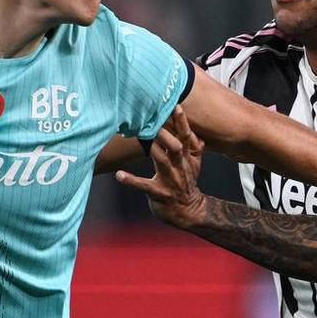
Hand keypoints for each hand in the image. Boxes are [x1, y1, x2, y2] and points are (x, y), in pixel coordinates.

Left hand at [114, 106, 206, 229]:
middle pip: (175, 147)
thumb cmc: (187, 182)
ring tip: (138, 135)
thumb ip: (195, 148)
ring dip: (152, 149)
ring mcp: (170, 181)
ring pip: (162, 162)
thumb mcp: (195, 164)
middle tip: (154, 118)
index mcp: (187, 158)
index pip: (186, 137)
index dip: (182, 122)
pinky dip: (131, 180)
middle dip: (166, 133)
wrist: (189, 211)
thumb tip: (197, 133)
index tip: (176, 106)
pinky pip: (144, 186)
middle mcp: (180, 167)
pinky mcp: (159, 194)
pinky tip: (119, 175)